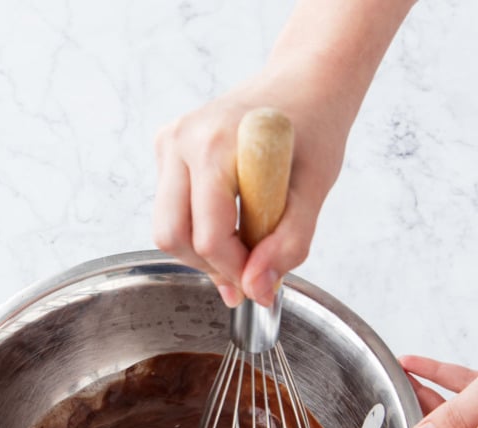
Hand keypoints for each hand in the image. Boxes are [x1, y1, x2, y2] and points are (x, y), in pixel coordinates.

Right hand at [153, 0, 416, 308]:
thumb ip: (289, 245)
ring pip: (167, 230)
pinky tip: (231, 219)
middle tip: (249, 271)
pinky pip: (170, 211)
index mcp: (216, 145)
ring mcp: (169, 143)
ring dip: (203, 252)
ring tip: (244, 243)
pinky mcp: (166, 150)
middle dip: (211, 266)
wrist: (304, 83)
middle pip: (174, 237)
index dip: (235, 271)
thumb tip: (256, 291)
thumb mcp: (315, 190)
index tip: (261, 282)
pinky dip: (198, 229)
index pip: (209, 236)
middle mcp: (182, 140)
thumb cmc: (314, 128)